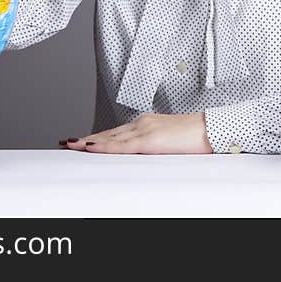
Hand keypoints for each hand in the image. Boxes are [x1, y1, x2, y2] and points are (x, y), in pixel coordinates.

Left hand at [60, 112, 212, 153]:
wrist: (212, 130)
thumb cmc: (197, 138)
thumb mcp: (170, 143)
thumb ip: (154, 147)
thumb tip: (144, 157)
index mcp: (147, 124)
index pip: (116, 132)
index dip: (97, 137)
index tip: (82, 141)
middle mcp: (142, 124)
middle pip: (108, 133)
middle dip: (86, 139)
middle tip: (68, 142)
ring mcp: (145, 130)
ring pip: (110, 138)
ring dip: (88, 142)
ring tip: (71, 145)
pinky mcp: (149, 140)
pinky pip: (121, 146)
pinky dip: (103, 146)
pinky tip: (90, 148)